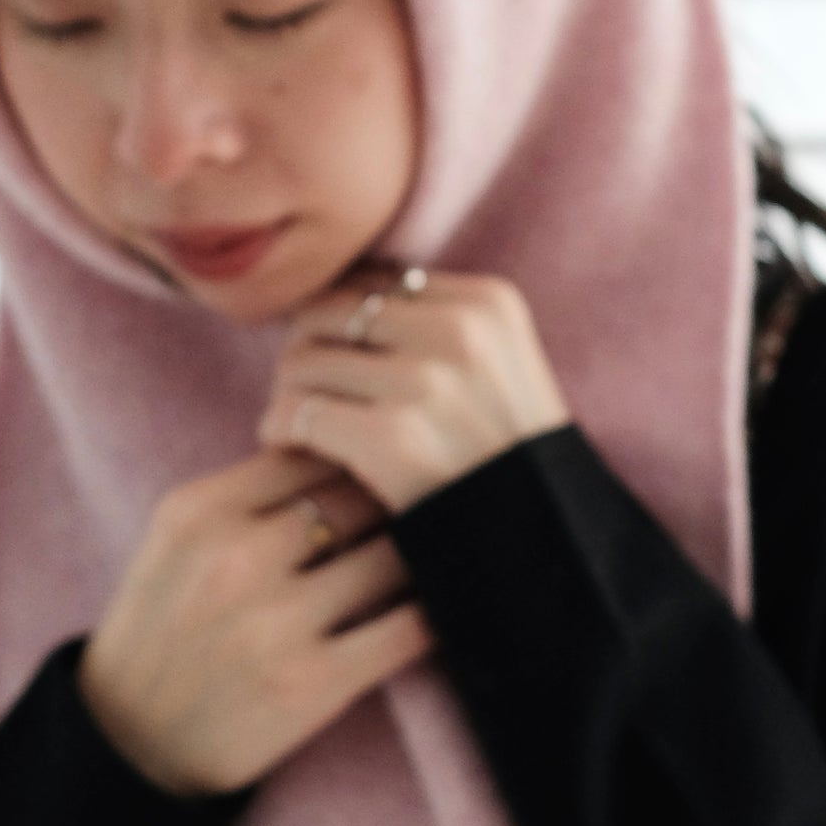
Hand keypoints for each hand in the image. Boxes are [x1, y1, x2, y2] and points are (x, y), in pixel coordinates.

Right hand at [75, 447, 432, 797]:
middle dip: (397, 497)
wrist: (130, 743)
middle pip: (358, 494)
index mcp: (199, 511)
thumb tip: (349, 448)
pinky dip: (437, 610)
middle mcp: (235, 557)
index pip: (310, 449)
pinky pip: (408, 628)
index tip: (381, 469)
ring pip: (392, 553)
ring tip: (441, 550)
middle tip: (429, 506)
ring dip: (423, 551)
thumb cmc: (164, 628)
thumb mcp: (177, 541)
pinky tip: (447, 603)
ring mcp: (275, 622)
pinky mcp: (314, 683)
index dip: (356, 456)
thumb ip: (249, 493)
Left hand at [257, 264, 572, 515]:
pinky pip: (295, 412)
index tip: (333, 357)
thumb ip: (432, 328)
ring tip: (298, 423)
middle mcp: (459, 331)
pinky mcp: (394, 439)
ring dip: (288, 393)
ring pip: (303, 361)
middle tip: (303, 391)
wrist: (546, 545)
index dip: (339, 320)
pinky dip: (279, 430)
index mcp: (487, 303)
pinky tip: (289, 447)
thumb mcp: (497, 368)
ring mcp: (427, 383)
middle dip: (306, 350)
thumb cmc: (506, 460)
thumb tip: (328, 302)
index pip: (371, 280)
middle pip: (329, 311)